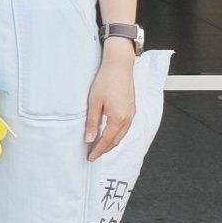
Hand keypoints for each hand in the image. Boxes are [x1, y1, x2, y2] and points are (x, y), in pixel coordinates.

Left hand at [85, 42, 136, 158]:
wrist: (119, 66)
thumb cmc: (106, 81)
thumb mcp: (94, 103)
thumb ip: (93, 123)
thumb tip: (90, 139)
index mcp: (119, 119)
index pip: (107, 141)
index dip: (98, 150)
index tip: (90, 157)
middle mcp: (128, 119)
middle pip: (116, 141)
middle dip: (104, 149)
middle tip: (93, 155)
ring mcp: (131, 114)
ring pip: (121, 135)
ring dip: (111, 142)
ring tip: (99, 146)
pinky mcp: (131, 109)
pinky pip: (124, 127)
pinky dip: (116, 134)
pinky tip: (108, 133)